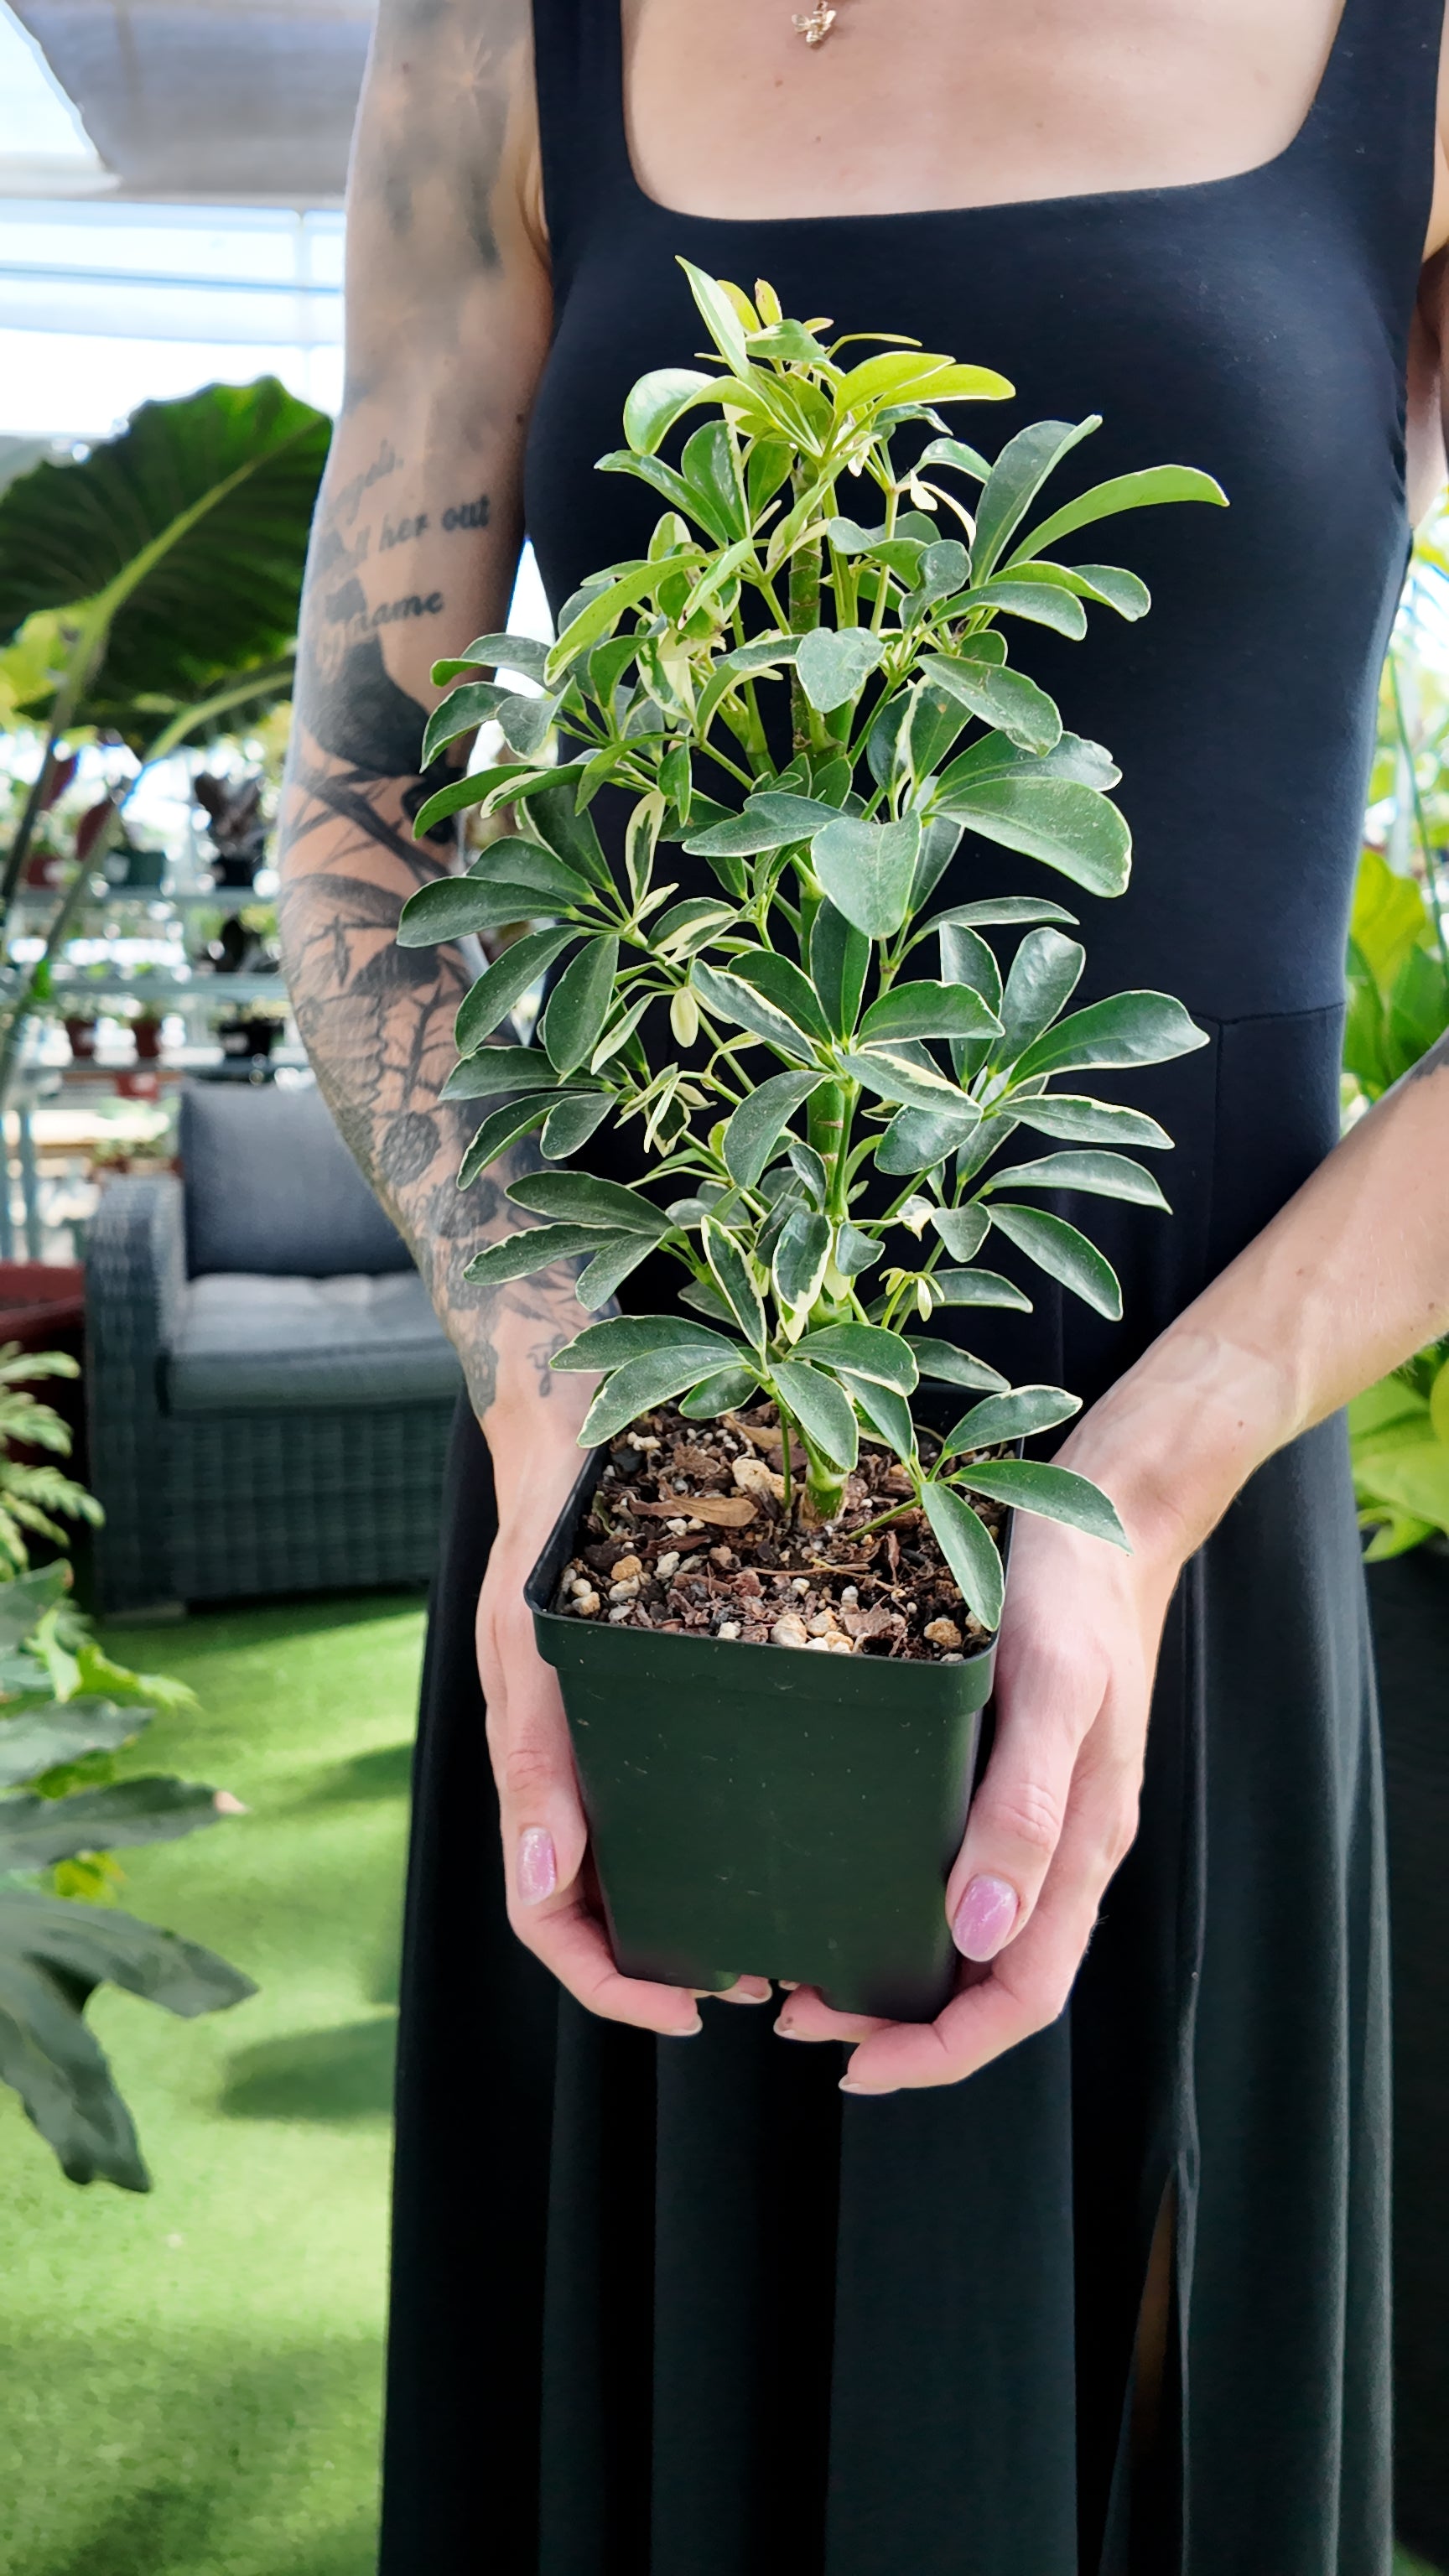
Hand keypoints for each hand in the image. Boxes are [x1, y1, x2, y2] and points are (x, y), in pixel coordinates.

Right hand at [476, 1400, 768, 2032]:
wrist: (578, 1441)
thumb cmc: (543, 1542)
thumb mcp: (527, 1641)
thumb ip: (532, 1754)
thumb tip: (543, 1879)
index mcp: (533, 1776)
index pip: (551, 1921)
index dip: (612, 1986)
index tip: (692, 2010)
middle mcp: (575, 1776)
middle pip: (606, 1913)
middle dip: (671, 1968)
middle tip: (765, 1979)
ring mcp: (614, 1747)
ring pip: (649, 1865)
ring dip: (705, 1911)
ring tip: (790, 1923)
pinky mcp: (657, 1709)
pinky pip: (687, 1794)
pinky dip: (728, 1834)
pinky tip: (794, 1827)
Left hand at [774, 1459, 1185, 2090]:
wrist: (1110, 1519)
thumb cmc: (1075, 1597)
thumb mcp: (1050, 1690)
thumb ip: (1024, 1810)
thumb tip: (979, 1937)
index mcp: (1083, 1845)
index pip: (1022, 1997)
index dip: (940, 2051)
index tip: (854, 2065)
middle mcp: (1066, 1849)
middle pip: (994, 1985)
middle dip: (902, 2025)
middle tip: (796, 2012)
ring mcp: (1046, 1817)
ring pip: (979, 1940)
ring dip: (902, 1975)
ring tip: (808, 1970)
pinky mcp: (1020, 1780)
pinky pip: (971, 1876)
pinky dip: (912, 1909)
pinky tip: (853, 1884)